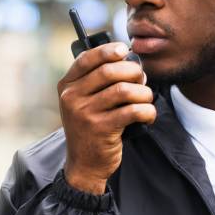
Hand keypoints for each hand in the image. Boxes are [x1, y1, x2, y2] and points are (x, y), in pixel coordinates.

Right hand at [57, 42, 155, 193]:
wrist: (84, 165)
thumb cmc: (91, 129)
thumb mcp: (83, 103)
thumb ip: (96, 82)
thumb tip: (131, 63)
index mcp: (66, 87)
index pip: (86, 59)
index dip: (108, 50)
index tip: (125, 50)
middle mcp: (72, 98)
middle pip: (109, 71)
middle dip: (132, 72)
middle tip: (142, 80)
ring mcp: (85, 113)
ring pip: (124, 90)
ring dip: (143, 92)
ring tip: (147, 99)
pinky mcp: (101, 129)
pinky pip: (133, 111)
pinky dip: (147, 111)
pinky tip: (148, 115)